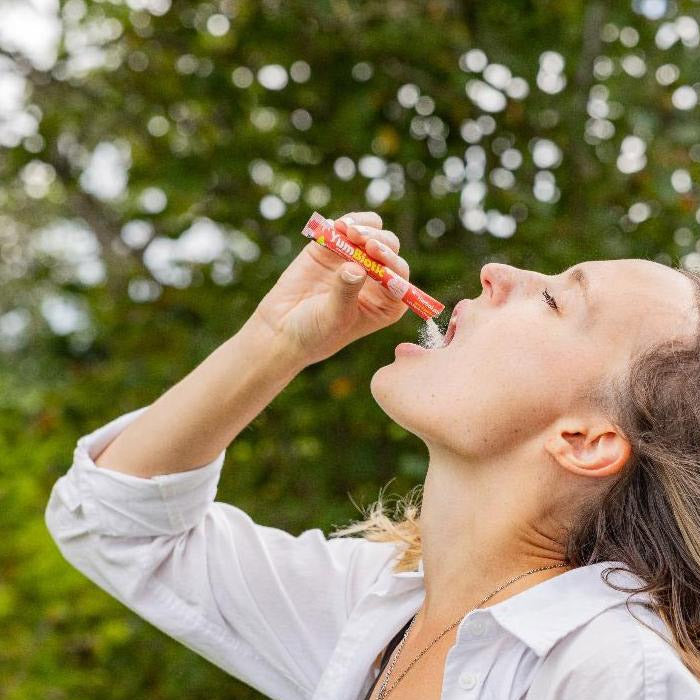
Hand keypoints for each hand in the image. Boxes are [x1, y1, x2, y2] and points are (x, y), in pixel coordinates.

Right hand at [252, 211, 410, 365]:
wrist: (281, 328)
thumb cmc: (315, 333)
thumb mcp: (334, 318)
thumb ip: (346, 292)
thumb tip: (356, 267)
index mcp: (387, 301)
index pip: (400, 276)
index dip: (392, 263)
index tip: (375, 255)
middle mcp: (377, 278)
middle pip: (389, 249)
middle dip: (378, 241)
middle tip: (362, 240)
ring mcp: (355, 259)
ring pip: (372, 232)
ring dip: (363, 227)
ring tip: (347, 229)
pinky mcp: (333, 247)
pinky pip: (345, 227)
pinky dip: (343, 223)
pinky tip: (336, 226)